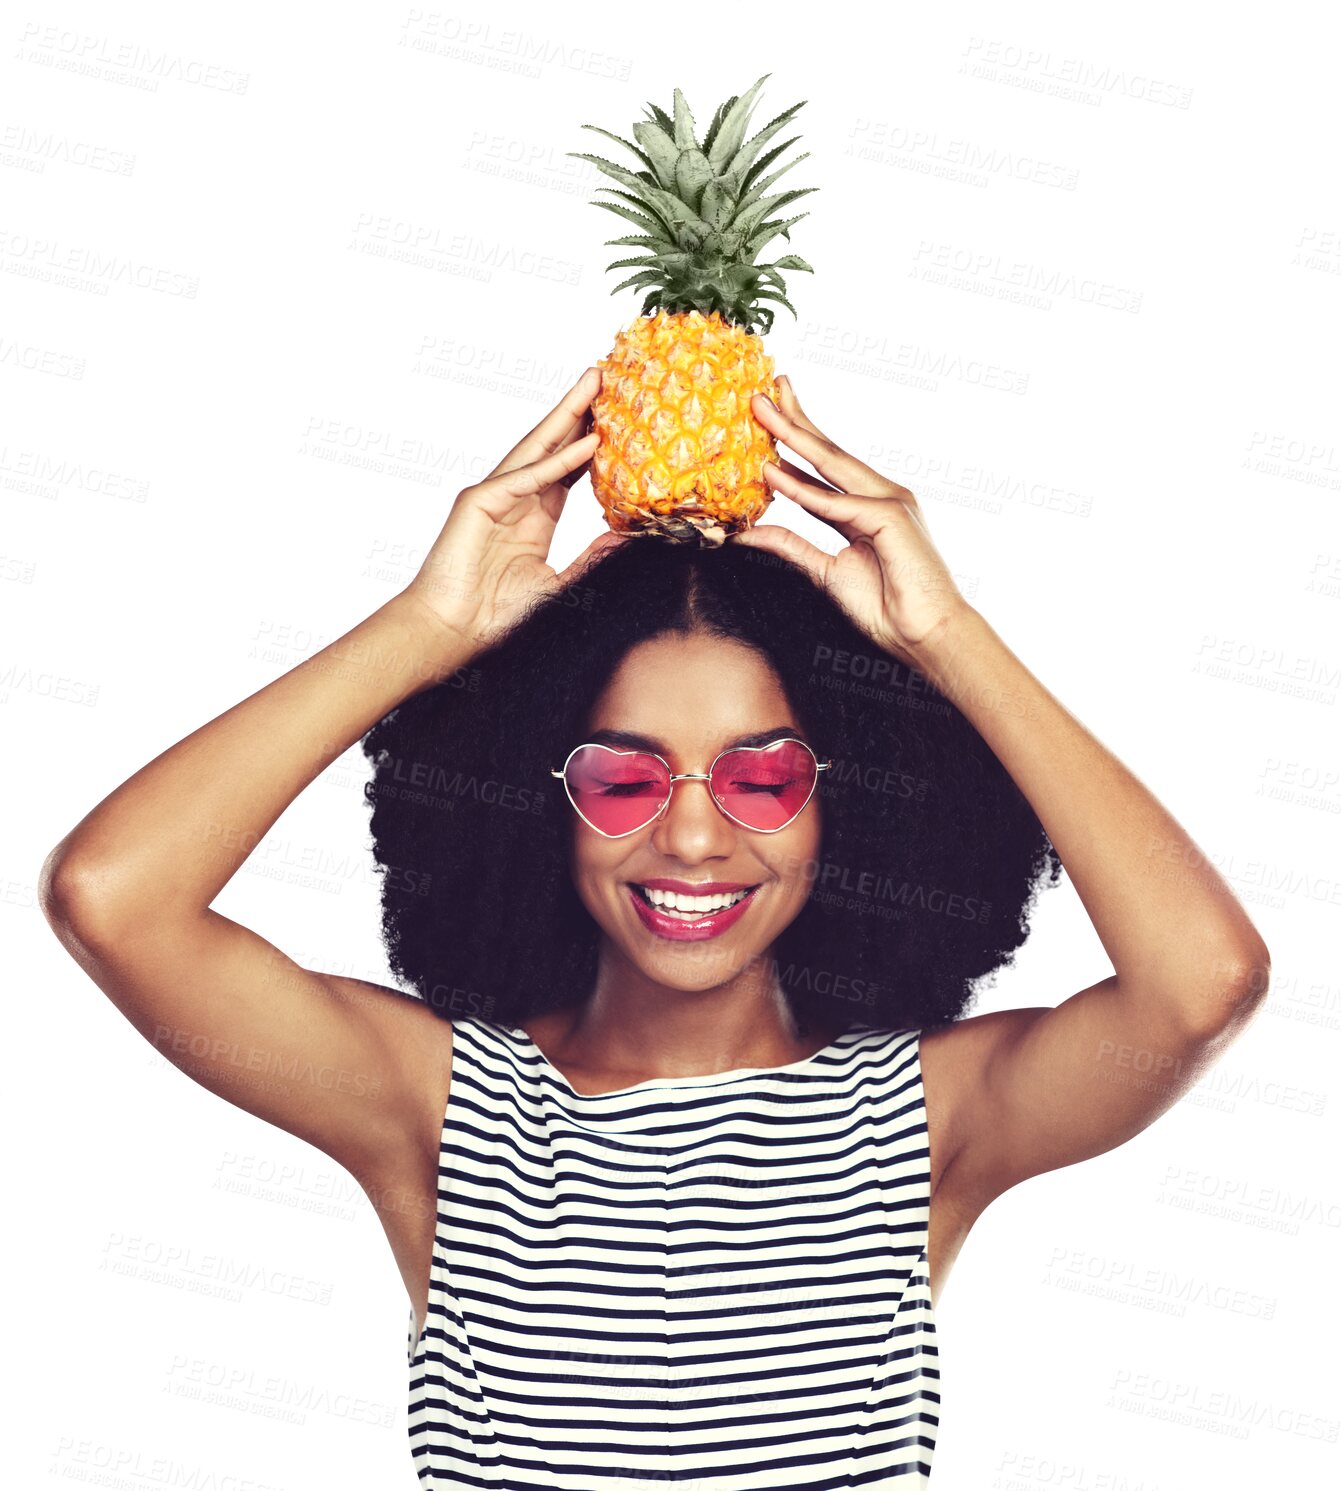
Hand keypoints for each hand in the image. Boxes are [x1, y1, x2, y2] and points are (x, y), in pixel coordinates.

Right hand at [397, 368, 630, 655]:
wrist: (453, 630)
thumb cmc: (496, 614)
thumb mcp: (559, 586)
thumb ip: (590, 561)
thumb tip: (624, 538)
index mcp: (535, 514)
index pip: (569, 467)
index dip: (592, 441)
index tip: (622, 417)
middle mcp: (516, 497)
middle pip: (555, 445)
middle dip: (580, 410)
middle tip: (608, 376)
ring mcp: (495, 495)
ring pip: (538, 447)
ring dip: (568, 415)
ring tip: (595, 384)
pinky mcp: (479, 502)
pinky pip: (527, 477)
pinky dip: (558, 461)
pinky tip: (588, 443)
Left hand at [734, 376, 968, 664]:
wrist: (926, 636)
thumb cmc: (886, 608)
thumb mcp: (826, 572)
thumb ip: (792, 547)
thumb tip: (750, 532)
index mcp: (867, 507)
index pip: (823, 467)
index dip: (794, 441)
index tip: (766, 417)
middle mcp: (880, 495)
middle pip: (827, 451)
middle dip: (793, 419)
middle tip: (759, 392)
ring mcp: (889, 501)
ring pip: (831, 463)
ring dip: (793, 434)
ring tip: (760, 410)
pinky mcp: (890, 517)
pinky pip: (835, 503)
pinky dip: (802, 490)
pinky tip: (771, 473)